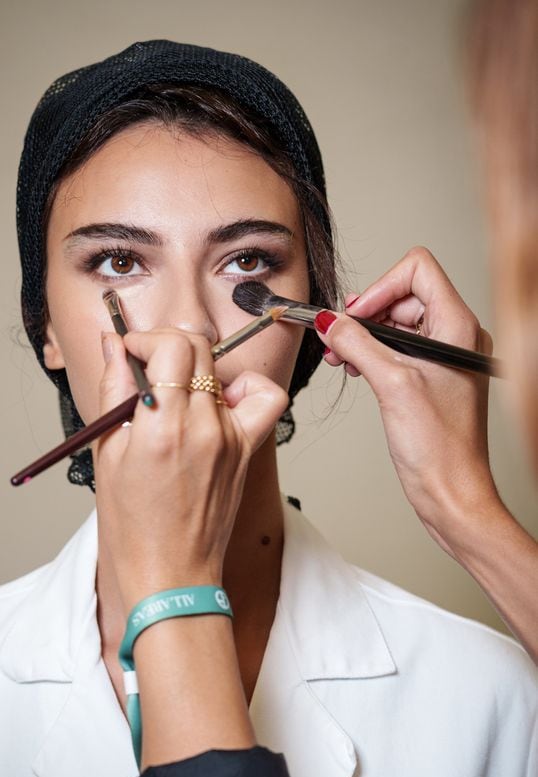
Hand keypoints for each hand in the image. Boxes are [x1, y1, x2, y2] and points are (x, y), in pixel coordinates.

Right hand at [94, 327, 287, 610]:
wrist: (170, 573)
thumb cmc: (132, 526)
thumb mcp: (106, 454)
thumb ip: (113, 391)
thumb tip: (114, 347)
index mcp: (161, 426)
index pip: (169, 346)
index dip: (144, 338)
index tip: (129, 351)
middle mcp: (201, 426)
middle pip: (196, 348)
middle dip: (165, 345)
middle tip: (146, 366)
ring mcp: (230, 438)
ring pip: (221, 370)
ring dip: (195, 369)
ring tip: (177, 392)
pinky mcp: (247, 451)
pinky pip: (265, 399)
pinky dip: (247, 388)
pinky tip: (221, 401)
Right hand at [315, 247, 498, 554]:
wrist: (452, 492)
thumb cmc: (441, 448)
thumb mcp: (392, 385)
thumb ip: (358, 345)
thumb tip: (329, 321)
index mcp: (459, 327)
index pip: (417, 271)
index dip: (379, 287)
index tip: (354, 316)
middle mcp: (456, 337)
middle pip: (404, 296)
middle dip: (366, 314)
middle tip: (338, 338)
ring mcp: (445, 358)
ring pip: (398, 324)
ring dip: (365, 335)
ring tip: (341, 356)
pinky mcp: (432, 379)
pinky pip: (399, 350)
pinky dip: (373, 354)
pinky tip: (355, 368)